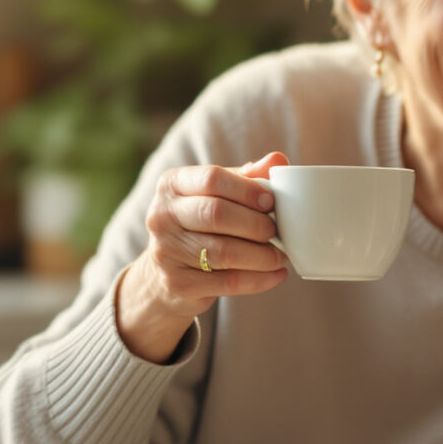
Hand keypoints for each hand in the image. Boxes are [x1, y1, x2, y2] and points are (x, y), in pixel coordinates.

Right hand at [116, 153, 289, 362]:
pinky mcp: (178, 283)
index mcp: (172, 184)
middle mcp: (162, 215)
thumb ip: (246, 177)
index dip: (247, 190)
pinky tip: (276, 275)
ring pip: (225, 252)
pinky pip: (228, 282)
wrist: (166, 274)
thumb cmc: (200, 225)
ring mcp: (166, 251)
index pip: (212, 178)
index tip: (271, 202)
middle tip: (277, 232)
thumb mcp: (217, 195)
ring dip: (263, 255)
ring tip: (281, 256)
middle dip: (256, 224)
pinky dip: (259, 279)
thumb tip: (278, 159)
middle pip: (216, 214)